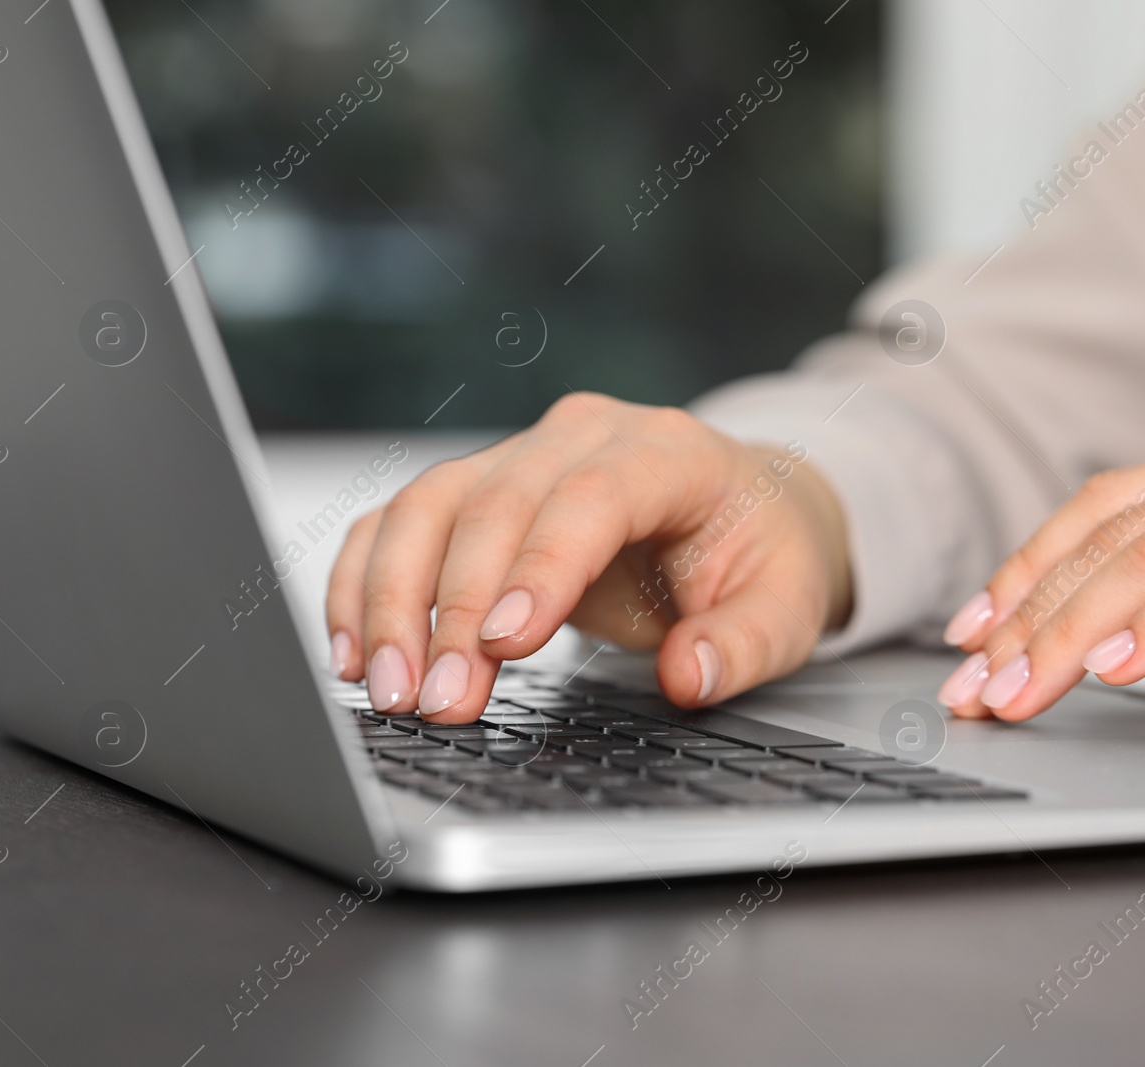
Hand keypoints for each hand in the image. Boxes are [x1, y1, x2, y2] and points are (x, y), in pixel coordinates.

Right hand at [326, 392, 851, 721]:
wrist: (742, 505)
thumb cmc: (761, 551)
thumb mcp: (788, 603)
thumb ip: (747, 642)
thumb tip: (690, 675)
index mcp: (668, 452)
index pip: (590, 497)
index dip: (541, 566)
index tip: (506, 644)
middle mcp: (583, 437)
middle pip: (494, 503)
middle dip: (455, 608)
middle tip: (440, 700)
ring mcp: (522, 454)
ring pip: (429, 505)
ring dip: (393, 598)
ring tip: (389, 688)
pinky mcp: (479, 489)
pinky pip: (401, 521)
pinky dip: (366, 581)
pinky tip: (356, 650)